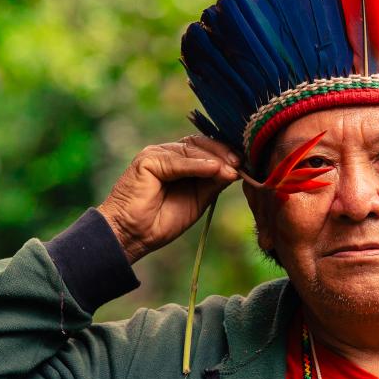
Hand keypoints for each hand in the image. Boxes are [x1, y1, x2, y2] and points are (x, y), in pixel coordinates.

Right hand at [97, 135, 240, 264]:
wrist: (134, 235)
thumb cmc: (162, 221)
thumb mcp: (198, 200)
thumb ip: (214, 183)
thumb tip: (236, 169)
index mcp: (180, 161)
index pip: (206, 148)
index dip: (226, 153)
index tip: (245, 163)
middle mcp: (167, 153)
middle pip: (200, 144)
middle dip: (223, 153)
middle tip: (240, 164)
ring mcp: (156, 154)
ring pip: (191, 149)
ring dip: (214, 159)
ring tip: (231, 170)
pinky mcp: (147, 160)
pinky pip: (177, 161)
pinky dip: (197, 165)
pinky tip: (214, 170)